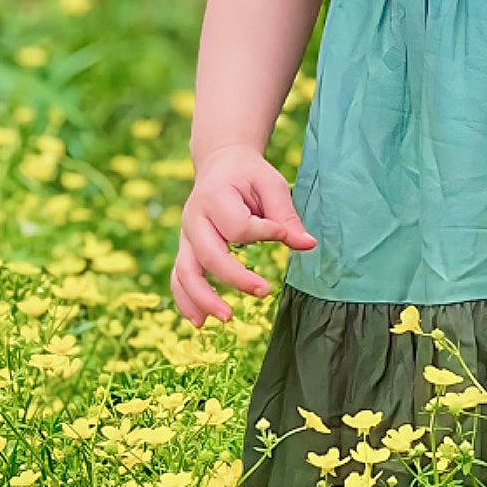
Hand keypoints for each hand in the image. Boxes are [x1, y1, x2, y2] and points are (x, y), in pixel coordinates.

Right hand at [171, 143, 316, 327]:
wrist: (220, 164)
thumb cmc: (249, 175)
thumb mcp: (272, 184)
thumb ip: (286, 216)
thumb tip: (308, 245)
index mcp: (215, 196)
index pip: (238, 226)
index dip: (264, 232)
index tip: (283, 233)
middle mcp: (194, 217)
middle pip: (209, 254)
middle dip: (234, 278)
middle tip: (263, 292)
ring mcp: (186, 236)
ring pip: (185, 272)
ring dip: (202, 299)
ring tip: (226, 318)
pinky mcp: (185, 249)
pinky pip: (178, 278)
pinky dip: (186, 301)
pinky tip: (200, 322)